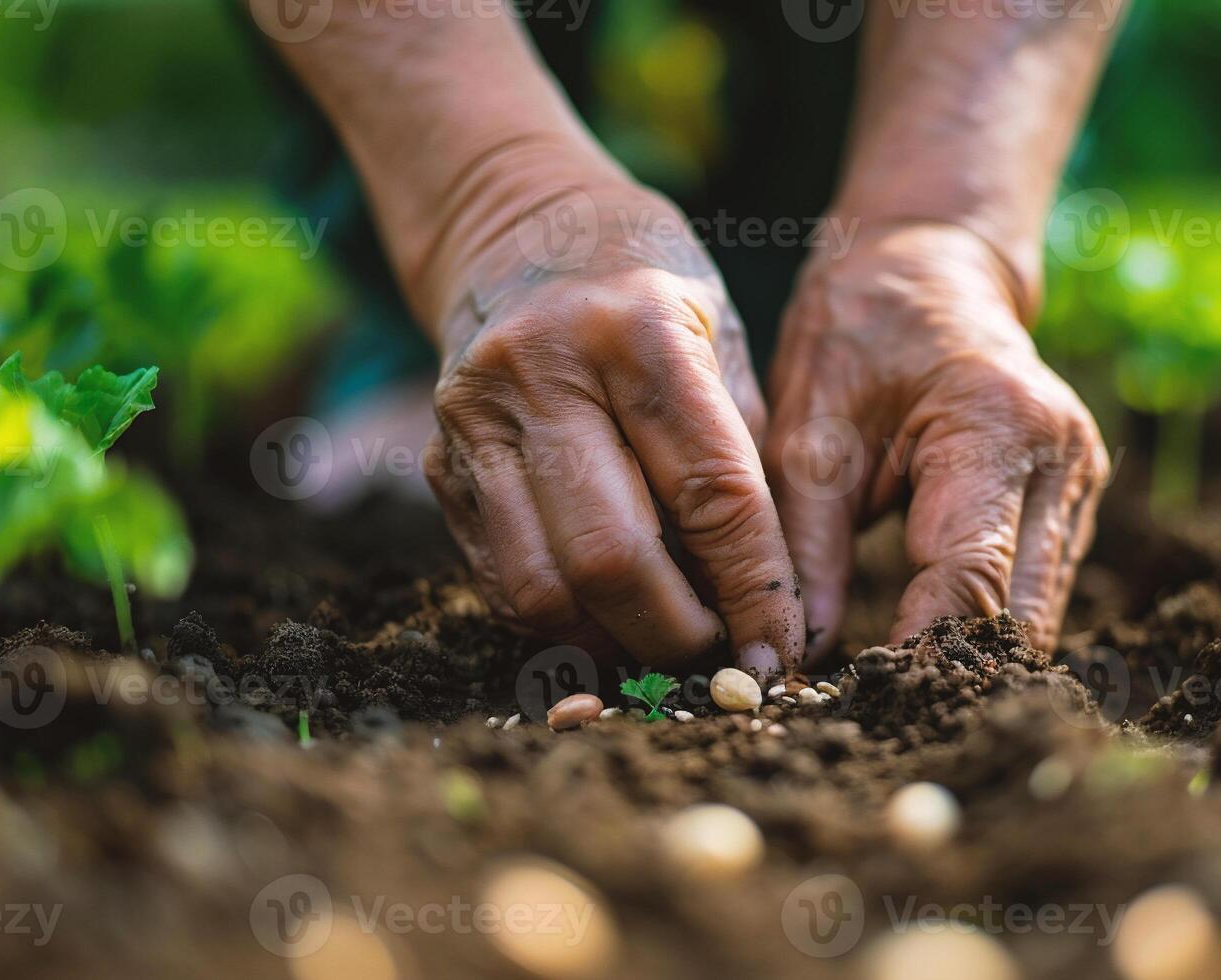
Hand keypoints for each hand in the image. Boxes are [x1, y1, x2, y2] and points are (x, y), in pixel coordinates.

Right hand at [425, 189, 802, 673]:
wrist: (521, 231)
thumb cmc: (650, 288)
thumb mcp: (722, 336)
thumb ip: (743, 455)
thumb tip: (768, 602)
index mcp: (637, 331)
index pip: (712, 495)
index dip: (754, 590)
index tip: (781, 650)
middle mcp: (541, 373)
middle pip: (611, 560)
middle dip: (677, 634)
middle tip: (719, 656)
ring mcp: (475, 422)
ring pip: (541, 590)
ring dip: (611, 642)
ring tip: (663, 639)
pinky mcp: (440, 466)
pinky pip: (500, 582)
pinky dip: (562, 620)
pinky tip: (607, 614)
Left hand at [766, 222, 1106, 657]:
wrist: (928, 268)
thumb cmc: (857, 332)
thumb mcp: (808, 428)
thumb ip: (805, 545)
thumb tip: (796, 656)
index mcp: (997, 425)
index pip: (971, 576)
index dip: (918, 648)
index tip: (856, 695)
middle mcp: (1060, 458)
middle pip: (1020, 614)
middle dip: (948, 666)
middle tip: (867, 705)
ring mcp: (1079, 482)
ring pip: (1035, 614)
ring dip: (969, 651)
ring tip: (889, 681)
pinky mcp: (1071, 503)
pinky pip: (1034, 589)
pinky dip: (982, 621)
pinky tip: (923, 639)